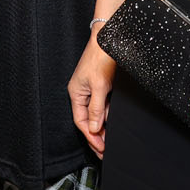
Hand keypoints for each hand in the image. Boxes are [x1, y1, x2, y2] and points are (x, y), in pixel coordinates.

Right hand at [67, 36, 117, 156]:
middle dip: (96, 136)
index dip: (91, 136)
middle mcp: (82, 92)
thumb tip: (93, 127)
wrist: (110, 38)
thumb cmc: (101, 57)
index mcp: (76, 92)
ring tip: (110, 141)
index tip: (101, 148)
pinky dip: (108, 115)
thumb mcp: (100, 86)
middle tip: (105, 151)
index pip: (81, 121)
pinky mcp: (101, 84)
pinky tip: (113, 123)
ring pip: (96, 113)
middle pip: (88, 119)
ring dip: (103, 126)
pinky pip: (103, 104)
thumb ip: (96, 108)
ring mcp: (91, 88)